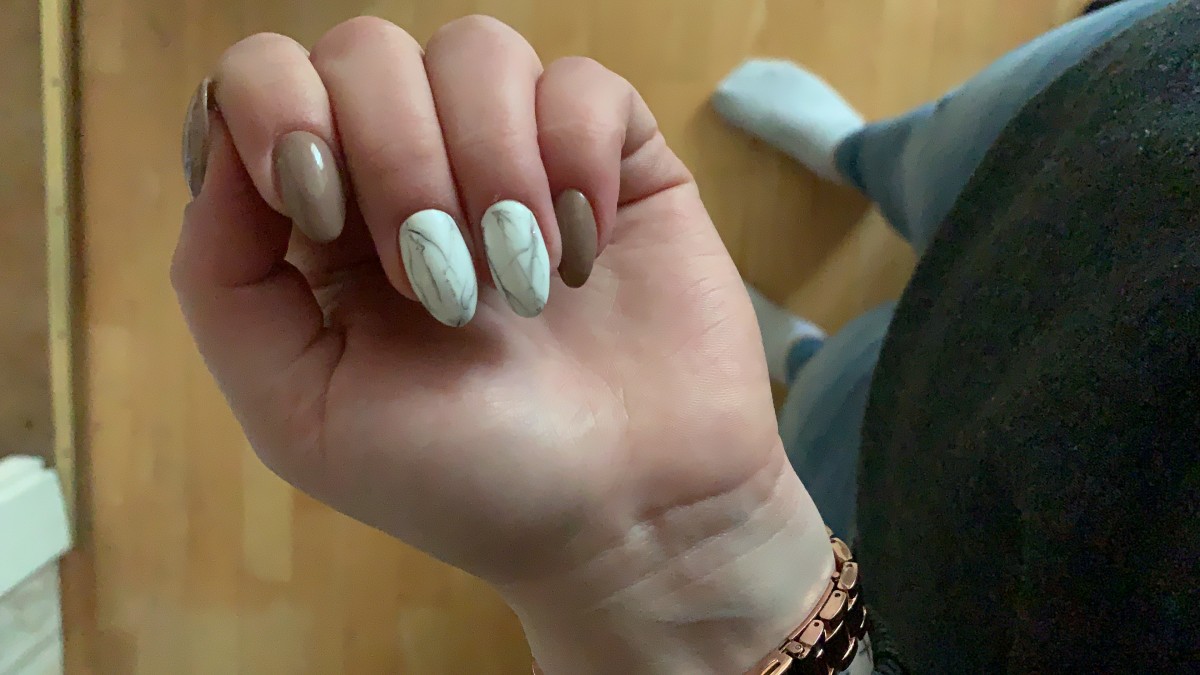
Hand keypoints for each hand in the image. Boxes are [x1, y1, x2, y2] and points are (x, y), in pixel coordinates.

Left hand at [173, 15, 831, 673]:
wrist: (628, 523)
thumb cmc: (470, 485)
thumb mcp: (301, 413)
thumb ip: (224, 280)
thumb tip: (224, 143)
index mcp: (329, 226)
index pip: (269, 83)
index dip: (281, 114)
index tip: (323, 213)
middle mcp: (416, 174)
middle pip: (367, 51)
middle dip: (395, 157)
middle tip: (443, 284)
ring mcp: (521, 161)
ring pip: (476, 50)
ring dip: (490, 163)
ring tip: (524, 282)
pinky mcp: (617, 162)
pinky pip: (584, 84)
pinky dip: (578, 155)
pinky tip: (588, 248)